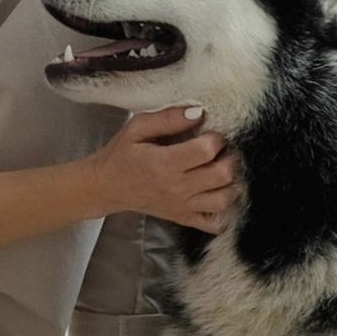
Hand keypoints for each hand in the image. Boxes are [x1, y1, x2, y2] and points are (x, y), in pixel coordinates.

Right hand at [86, 108, 236, 233]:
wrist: (105, 187)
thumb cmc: (121, 154)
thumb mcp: (137, 128)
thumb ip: (168, 118)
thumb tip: (199, 112)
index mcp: (164, 163)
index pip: (206, 150)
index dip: (217, 138)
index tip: (213, 132)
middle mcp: (177, 188)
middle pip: (222, 175)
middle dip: (229, 158)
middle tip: (223, 150)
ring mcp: (182, 206)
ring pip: (223, 200)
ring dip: (231, 183)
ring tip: (223, 169)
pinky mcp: (183, 218)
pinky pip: (214, 223)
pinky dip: (224, 211)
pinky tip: (220, 194)